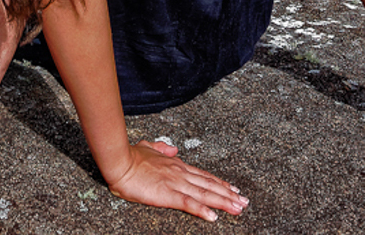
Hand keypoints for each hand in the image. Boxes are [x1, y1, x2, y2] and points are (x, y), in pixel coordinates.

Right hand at [104, 138, 249, 221]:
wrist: (119, 160)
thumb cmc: (130, 156)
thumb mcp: (148, 148)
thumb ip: (162, 148)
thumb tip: (174, 150)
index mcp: (176, 164)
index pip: (204, 175)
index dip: (220, 183)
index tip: (233, 188)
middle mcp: (181, 173)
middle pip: (210, 185)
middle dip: (229, 194)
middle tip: (244, 201)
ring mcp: (176, 183)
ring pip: (205, 193)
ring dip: (223, 202)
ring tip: (238, 208)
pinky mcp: (168, 194)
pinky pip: (189, 203)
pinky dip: (202, 210)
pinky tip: (213, 217)